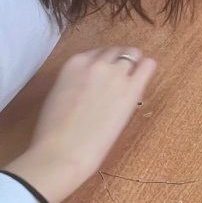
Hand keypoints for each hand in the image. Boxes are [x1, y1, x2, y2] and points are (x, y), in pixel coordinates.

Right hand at [2, 47, 156, 202]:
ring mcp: (115, 74)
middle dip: (119, 63)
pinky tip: (141, 83)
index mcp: (74, 63)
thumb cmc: (53, 131)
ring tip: (130, 83)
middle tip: (118, 81)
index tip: (103, 77)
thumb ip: (75, 81)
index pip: (97, 52)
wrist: (63, 151)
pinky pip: (148, 66)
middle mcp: (97, 63)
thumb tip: (89, 85)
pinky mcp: (131, 89)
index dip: (103, 64)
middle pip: (116, 51)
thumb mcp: (59, 94)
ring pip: (133, 54)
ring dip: (133, 65)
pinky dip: (146, 69)